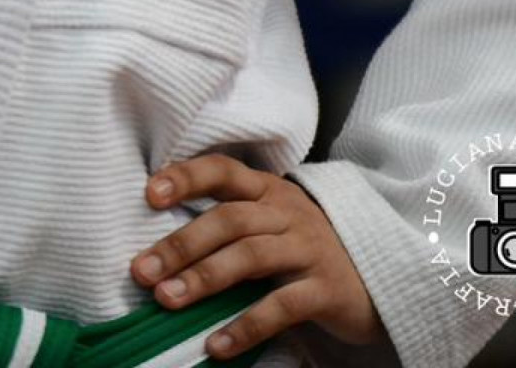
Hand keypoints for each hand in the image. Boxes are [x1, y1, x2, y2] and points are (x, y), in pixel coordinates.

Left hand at [131, 153, 386, 357]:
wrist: (374, 278)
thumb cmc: (304, 251)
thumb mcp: (271, 225)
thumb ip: (229, 225)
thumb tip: (161, 249)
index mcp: (268, 190)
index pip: (223, 170)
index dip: (186, 177)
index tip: (148, 194)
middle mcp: (287, 213)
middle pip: (229, 219)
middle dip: (181, 244)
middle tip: (141, 270)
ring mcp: (308, 249)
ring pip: (250, 257)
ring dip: (204, 278)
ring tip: (167, 300)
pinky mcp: (325, 289)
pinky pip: (281, 307)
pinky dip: (245, 326)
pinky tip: (216, 345)